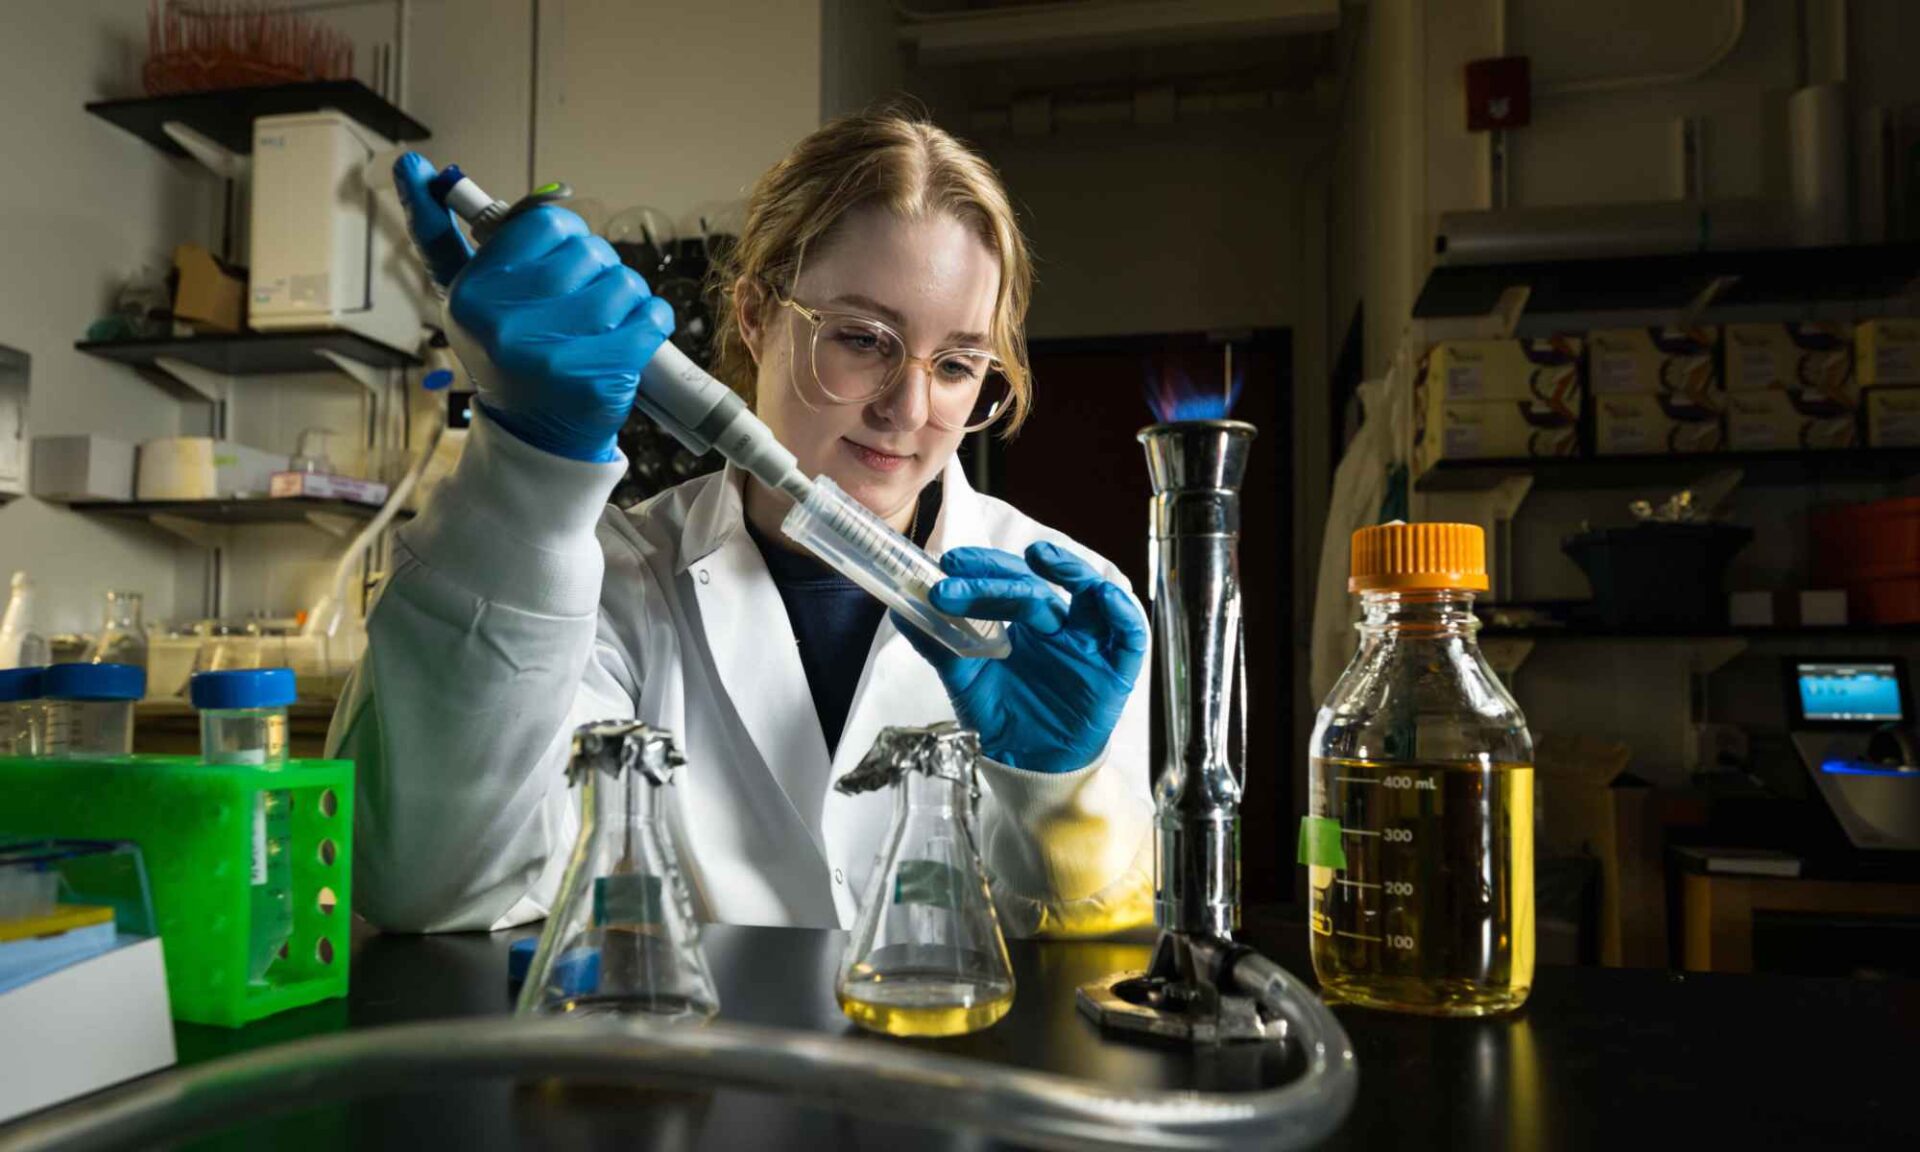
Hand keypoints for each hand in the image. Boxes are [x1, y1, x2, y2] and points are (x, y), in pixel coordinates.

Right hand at [393, 152, 674, 462]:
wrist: (536, 435)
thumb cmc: (508, 352)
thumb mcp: (468, 295)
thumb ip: (438, 232)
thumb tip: (410, 164)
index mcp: (473, 295)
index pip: (546, 222)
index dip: (565, 238)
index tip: (559, 265)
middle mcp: (507, 325)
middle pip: (589, 251)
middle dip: (598, 269)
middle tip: (583, 303)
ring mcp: (556, 355)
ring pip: (624, 281)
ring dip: (627, 296)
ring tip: (605, 323)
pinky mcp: (601, 378)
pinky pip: (652, 315)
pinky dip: (652, 319)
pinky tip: (632, 336)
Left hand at [896, 542, 1147, 773]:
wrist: (1029, 768)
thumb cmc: (1004, 719)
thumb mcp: (965, 680)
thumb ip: (939, 646)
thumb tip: (900, 611)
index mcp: (1024, 623)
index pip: (1006, 582)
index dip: (983, 569)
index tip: (950, 563)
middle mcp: (1058, 626)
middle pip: (1036, 588)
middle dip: (1000, 576)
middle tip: (963, 568)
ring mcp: (1089, 644)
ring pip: (1091, 594)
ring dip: (1071, 570)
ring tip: (1041, 557)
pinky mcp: (1116, 669)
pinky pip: (1129, 634)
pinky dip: (1121, 612)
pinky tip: (1101, 596)